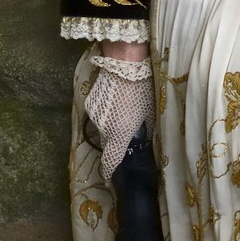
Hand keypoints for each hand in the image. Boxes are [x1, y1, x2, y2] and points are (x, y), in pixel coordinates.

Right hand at [83, 47, 152, 176]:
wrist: (124, 62)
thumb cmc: (143, 87)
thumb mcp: (150, 111)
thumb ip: (144, 130)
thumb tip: (142, 139)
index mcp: (120, 133)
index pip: (111, 160)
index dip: (110, 171)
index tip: (110, 178)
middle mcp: (104, 128)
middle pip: (109, 141)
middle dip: (117, 139)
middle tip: (129, 128)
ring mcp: (94, 115)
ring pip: (103, 126)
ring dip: (112, 123)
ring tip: (125, 107)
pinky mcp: (89, 103)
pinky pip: (99, 113)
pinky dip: (107, 111)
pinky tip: (117, 98)